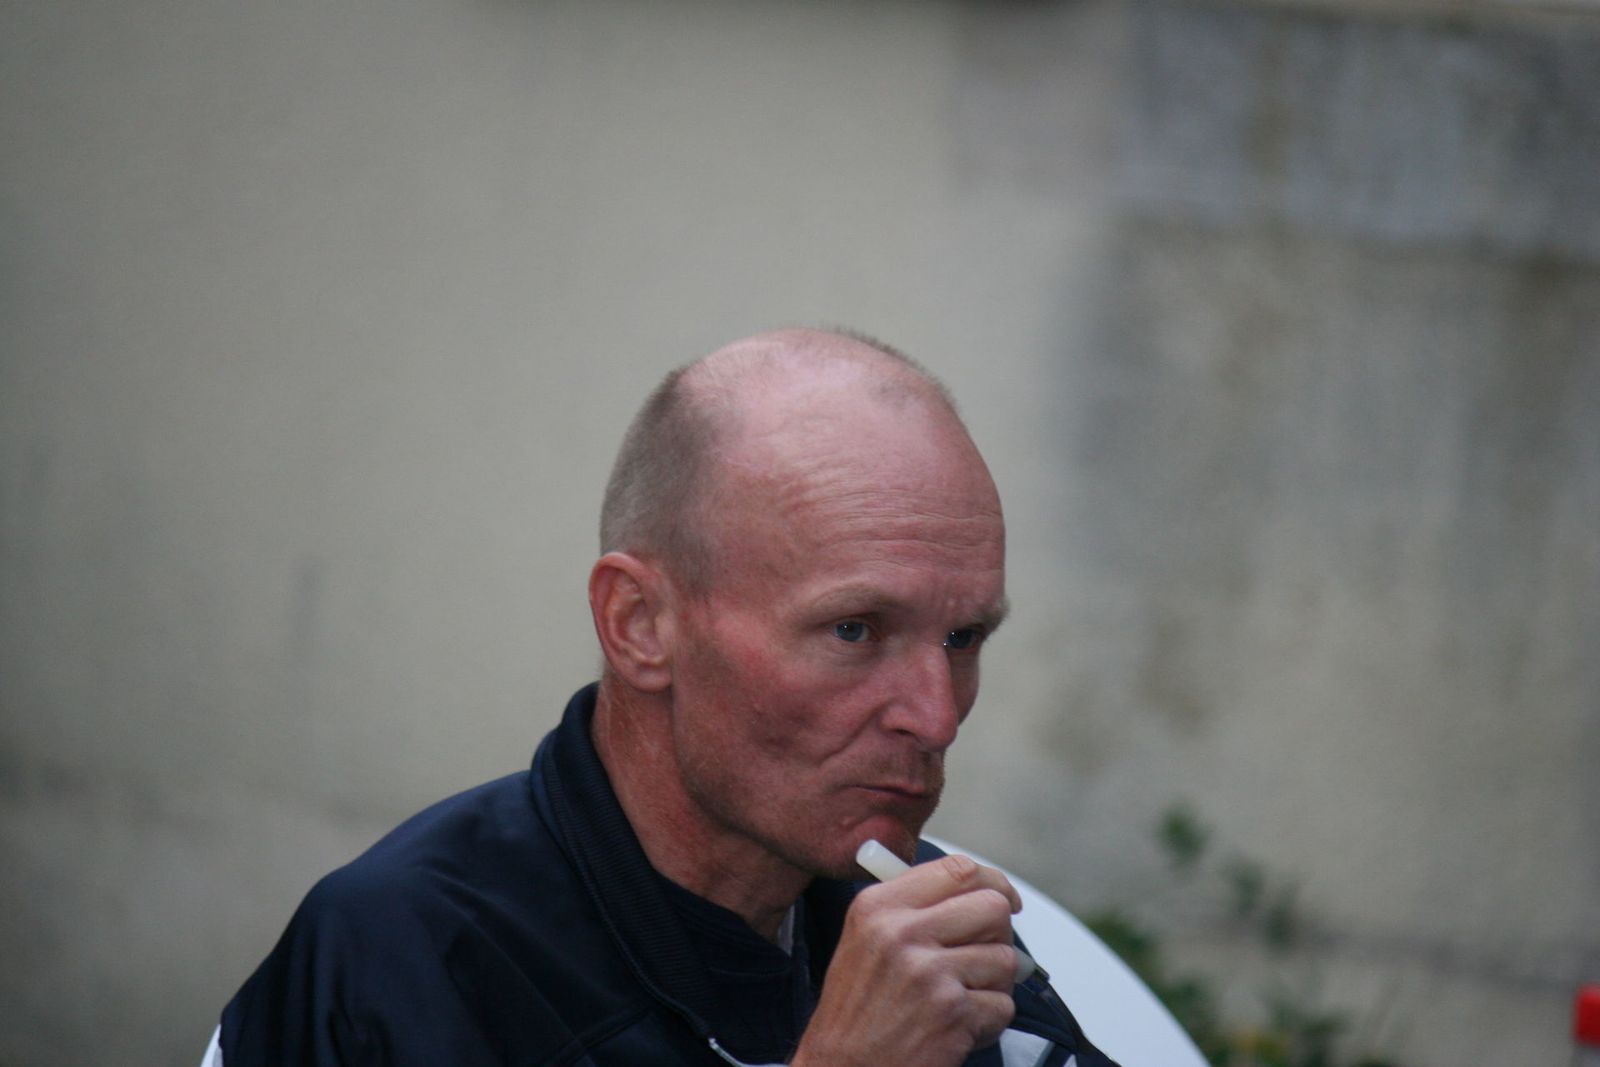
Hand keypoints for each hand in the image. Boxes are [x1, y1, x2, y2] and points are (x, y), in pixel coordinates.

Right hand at [790, 853, 1021, 1066]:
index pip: (958, 869)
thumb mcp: (865, 939)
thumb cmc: (856, 1011)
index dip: (993, 881)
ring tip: (960, 999)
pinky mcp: (952, 1012)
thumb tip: (981, 891)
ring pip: (1005, 958)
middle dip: (998, 934)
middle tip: (983, 956)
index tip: (1004, 898)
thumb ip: (913, 907)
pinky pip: (1003, 1005)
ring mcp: (928, 972)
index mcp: (879, 907)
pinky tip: (958, 1027)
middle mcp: (902, 933)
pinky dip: (989, 1022)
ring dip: (993, 985)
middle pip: (992, 907)